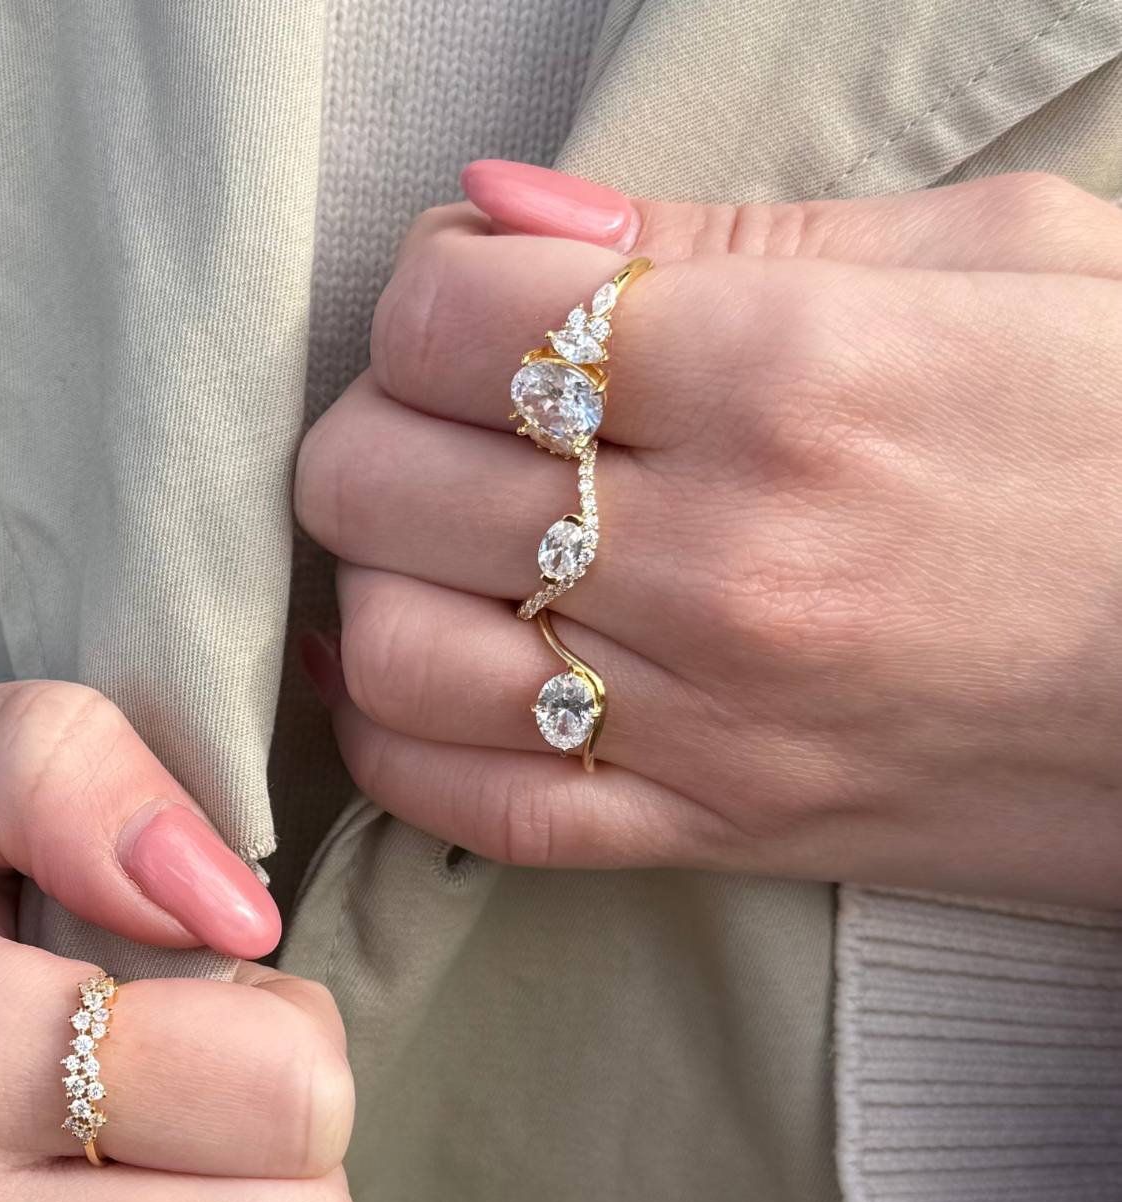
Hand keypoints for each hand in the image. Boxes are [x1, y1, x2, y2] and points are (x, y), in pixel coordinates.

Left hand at [296, 168, 1121, 907]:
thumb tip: (503, 211)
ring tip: (430, 545)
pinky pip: (465, 807)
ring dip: (372, 581)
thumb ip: (712, 226)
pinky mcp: (707, 832)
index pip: (449, 320)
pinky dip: (393, 739)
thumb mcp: (987, 262)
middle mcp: (723, 559)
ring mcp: (706, 718)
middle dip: (374, 429)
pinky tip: (401, 675)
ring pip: (391, 652)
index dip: (423, 298)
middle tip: (439, 422)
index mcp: (787, 373)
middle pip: (377, 483)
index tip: (470, 309)